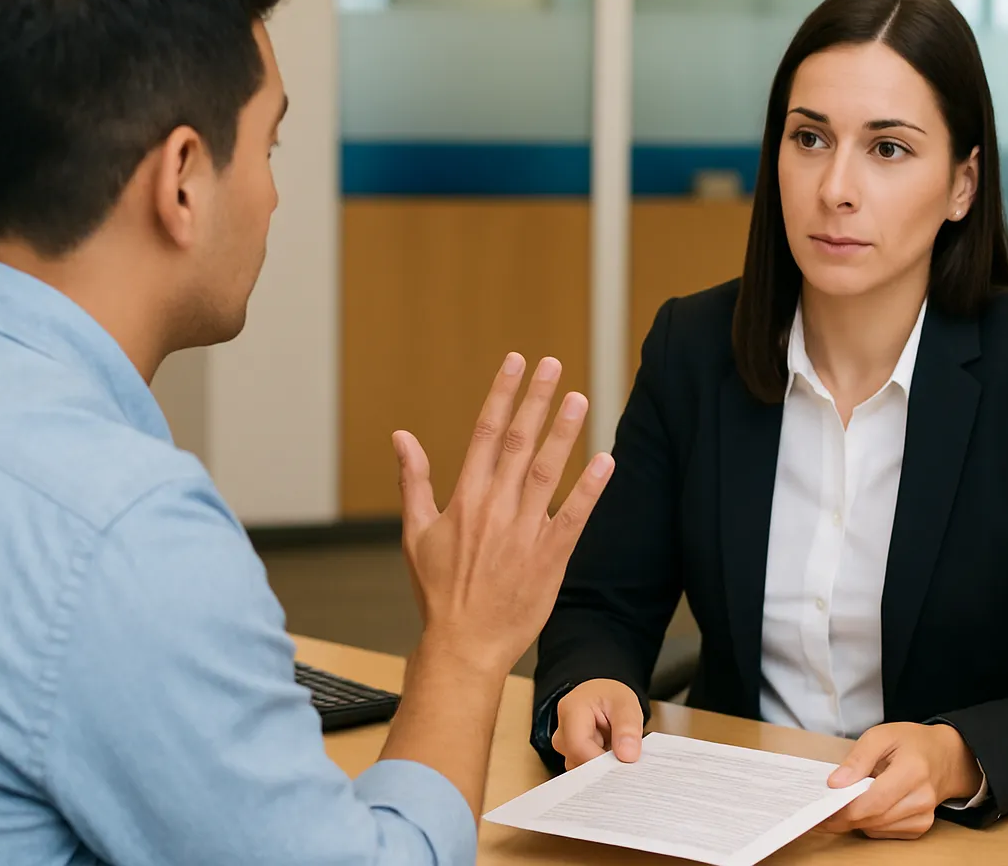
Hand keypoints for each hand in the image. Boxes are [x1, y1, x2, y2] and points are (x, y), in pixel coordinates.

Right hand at [394, 353, 613, 675]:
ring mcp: (524, 532)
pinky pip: (574, 516)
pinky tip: (605, 461)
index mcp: (465, 498)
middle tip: (553, 365)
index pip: (485, 433)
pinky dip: (590, 488)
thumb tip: (401, 437)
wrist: (464, 645)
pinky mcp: (550, 557)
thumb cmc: (438, 591)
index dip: (502, 394)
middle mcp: (495, 508)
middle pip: (519, 441)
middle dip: (536, 399)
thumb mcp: (415, 533)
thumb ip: (413, 480)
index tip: (516, 362)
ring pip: (548, 471)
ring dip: (565, 432)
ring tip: (579, 399)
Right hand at [551, 679, 644, 769]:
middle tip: (624, 752)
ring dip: (603, 766)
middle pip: (579, 762)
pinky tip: (609, 754)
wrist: (602, 697)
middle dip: (605, 764)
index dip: (602, 761)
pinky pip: (584, 772)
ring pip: (582, 770)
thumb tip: (627, 756)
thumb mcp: (626, 705)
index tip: (624, 762)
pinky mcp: (570, 758)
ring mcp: (563, 747)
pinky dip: (600, 768)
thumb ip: (627, 728)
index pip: (579, 747)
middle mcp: (561, 732)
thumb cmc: (610, 698)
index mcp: (570, 710)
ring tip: (616, 748)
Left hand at [817, 722, 981, 839]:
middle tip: (821, 811)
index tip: (821, 807)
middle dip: (843, 816)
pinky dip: (870, 823)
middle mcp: (922, 798)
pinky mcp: (920, 827)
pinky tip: (866, 807)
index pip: (873, 801)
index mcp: (913, 771)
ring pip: (876, 828)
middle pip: (873, 818)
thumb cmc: (912, 743)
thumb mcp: (881, 736)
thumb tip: (836, 783)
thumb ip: (857, 758)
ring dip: (855, 820)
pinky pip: (884, 832)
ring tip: (841, 805)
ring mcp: (923, 816)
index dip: (844, 808)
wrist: (945, 757)